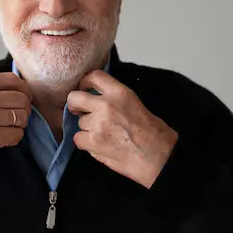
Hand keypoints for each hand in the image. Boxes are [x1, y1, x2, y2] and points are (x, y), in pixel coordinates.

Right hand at [0, 73, 31, 166]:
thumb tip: (16, 88)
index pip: (13, 80)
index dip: (24, 89)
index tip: (24, 96)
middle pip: (22, 99)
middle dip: (24, 108)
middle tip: (18, 115)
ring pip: (22, 117)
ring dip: (20, 123)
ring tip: (9, 126)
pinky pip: (17, 134)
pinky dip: (14, 137)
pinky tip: (5, 137)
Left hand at [67, 70, 178, 188]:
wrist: (158, 156)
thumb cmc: (152, 132)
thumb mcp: (135, 103)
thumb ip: (114, 99)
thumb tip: (95, 99)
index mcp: (119, 92)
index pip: (93, 76)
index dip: (84, 82)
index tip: (84, 89)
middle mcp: (106, 105)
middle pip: (75, 97)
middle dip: (75, 104)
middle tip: (80, 111)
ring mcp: (97, 123)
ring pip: (80, 122)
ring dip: (88, 129)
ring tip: (104, 136)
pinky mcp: (93, 141)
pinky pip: (78, 138)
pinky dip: (86, 143)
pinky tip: (99, 145)